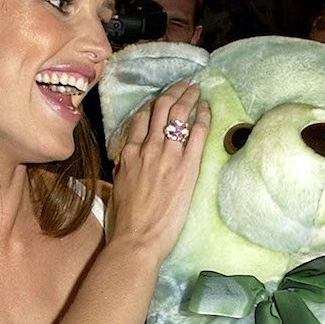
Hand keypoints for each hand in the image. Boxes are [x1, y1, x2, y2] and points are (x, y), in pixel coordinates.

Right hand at [107, 80, 209, 261]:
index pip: (141, 119)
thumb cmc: (126, 222)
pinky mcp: (188, 168)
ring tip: (195, 88)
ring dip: (188, 97)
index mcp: (128, 154)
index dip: (153, 105)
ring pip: (178, 115)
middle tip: (183, 84)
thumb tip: (128, 164)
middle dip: (173, 92)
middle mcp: (147, 149)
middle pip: (160, 109)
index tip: (161, 99)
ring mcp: (168, 156)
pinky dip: (202, 117)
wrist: (138, 239)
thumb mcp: (118, 188)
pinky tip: (206, 107)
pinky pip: (197, 134)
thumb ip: (125, 170)